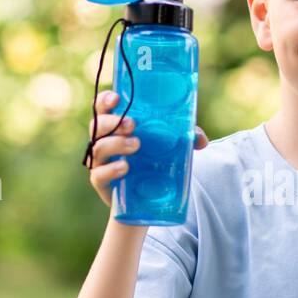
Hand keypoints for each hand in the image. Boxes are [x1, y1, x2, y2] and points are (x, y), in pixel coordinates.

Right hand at [85, 90, 207, 208]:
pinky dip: (111, 169)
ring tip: (137, 144)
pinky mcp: (102, 183)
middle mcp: (103, 142)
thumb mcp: (168, 147)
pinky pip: (99, 174)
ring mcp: (100, 163)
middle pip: (97, 126)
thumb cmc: (152, 163)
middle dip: (113, 122)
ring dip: (116, 143)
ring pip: (98, 148)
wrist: (144, 200)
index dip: (105, 100)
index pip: (102, 108)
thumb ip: (185, 138)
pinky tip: (125, 167)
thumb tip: (200, 140)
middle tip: (133, 124)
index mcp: (115, 127)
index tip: (116, 98)